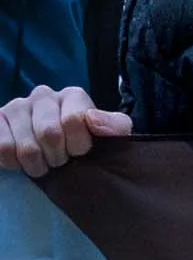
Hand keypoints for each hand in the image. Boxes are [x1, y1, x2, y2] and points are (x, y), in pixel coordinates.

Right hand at [1, 85, 131, 178]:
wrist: (53, 151)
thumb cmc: (82, 142)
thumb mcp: (108, 135)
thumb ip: (114, 126)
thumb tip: (91, 119)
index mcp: (72, 95)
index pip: (74, 120)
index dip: (78, 145)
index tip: (79, 152)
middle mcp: (42, 95)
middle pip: (49, 133)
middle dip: (57, 157)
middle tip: (59, 161)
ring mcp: (16, 106)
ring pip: (25, 145)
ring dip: (35, 164)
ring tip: (41, 164)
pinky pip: (2, 147)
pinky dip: (12, 162)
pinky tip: (20, 161)